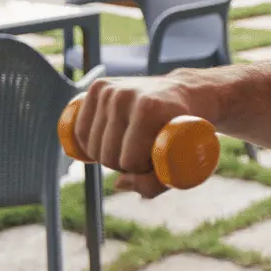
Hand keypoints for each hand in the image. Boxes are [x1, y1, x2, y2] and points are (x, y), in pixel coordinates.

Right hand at [71, 74, 197, 198]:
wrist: (191, 92)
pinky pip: (79, 128)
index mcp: (148, 108)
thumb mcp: (185, 161)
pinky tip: (106, 141)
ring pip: (92, 145)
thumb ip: (153, 184)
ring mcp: (111, 89)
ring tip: (132, 146)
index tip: (157, 161)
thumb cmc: (190, 130)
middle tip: (145, 155)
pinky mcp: (100, 87)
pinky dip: (89, 142)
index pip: (129, 160)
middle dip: (124, 164)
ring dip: (109, 155)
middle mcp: (125, 95)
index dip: (142, 170)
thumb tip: (118, 184)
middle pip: (107, 155)